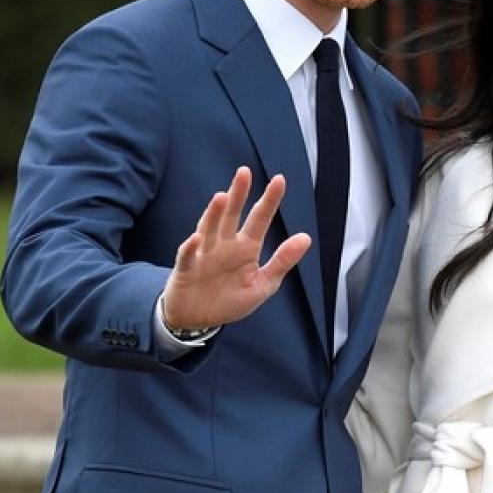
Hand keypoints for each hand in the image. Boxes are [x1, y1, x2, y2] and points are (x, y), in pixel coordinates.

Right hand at [162, 166, 311, 330]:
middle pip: (232, 215)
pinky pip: (188, 257)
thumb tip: (306, 238)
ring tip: (222, 197)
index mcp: (246, 248)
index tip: (279, 180)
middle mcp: (225, 245)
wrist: (196, 320)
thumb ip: (282, 261)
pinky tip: (196, 239)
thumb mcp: (262, 285)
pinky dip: (191, 248)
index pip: (259, 219)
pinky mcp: (186, 270)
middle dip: (238, 194)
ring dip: (214, 214)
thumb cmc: (229, 300)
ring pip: (209, 229)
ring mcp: (204, 255)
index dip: (269, 201)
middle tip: (244, 173)